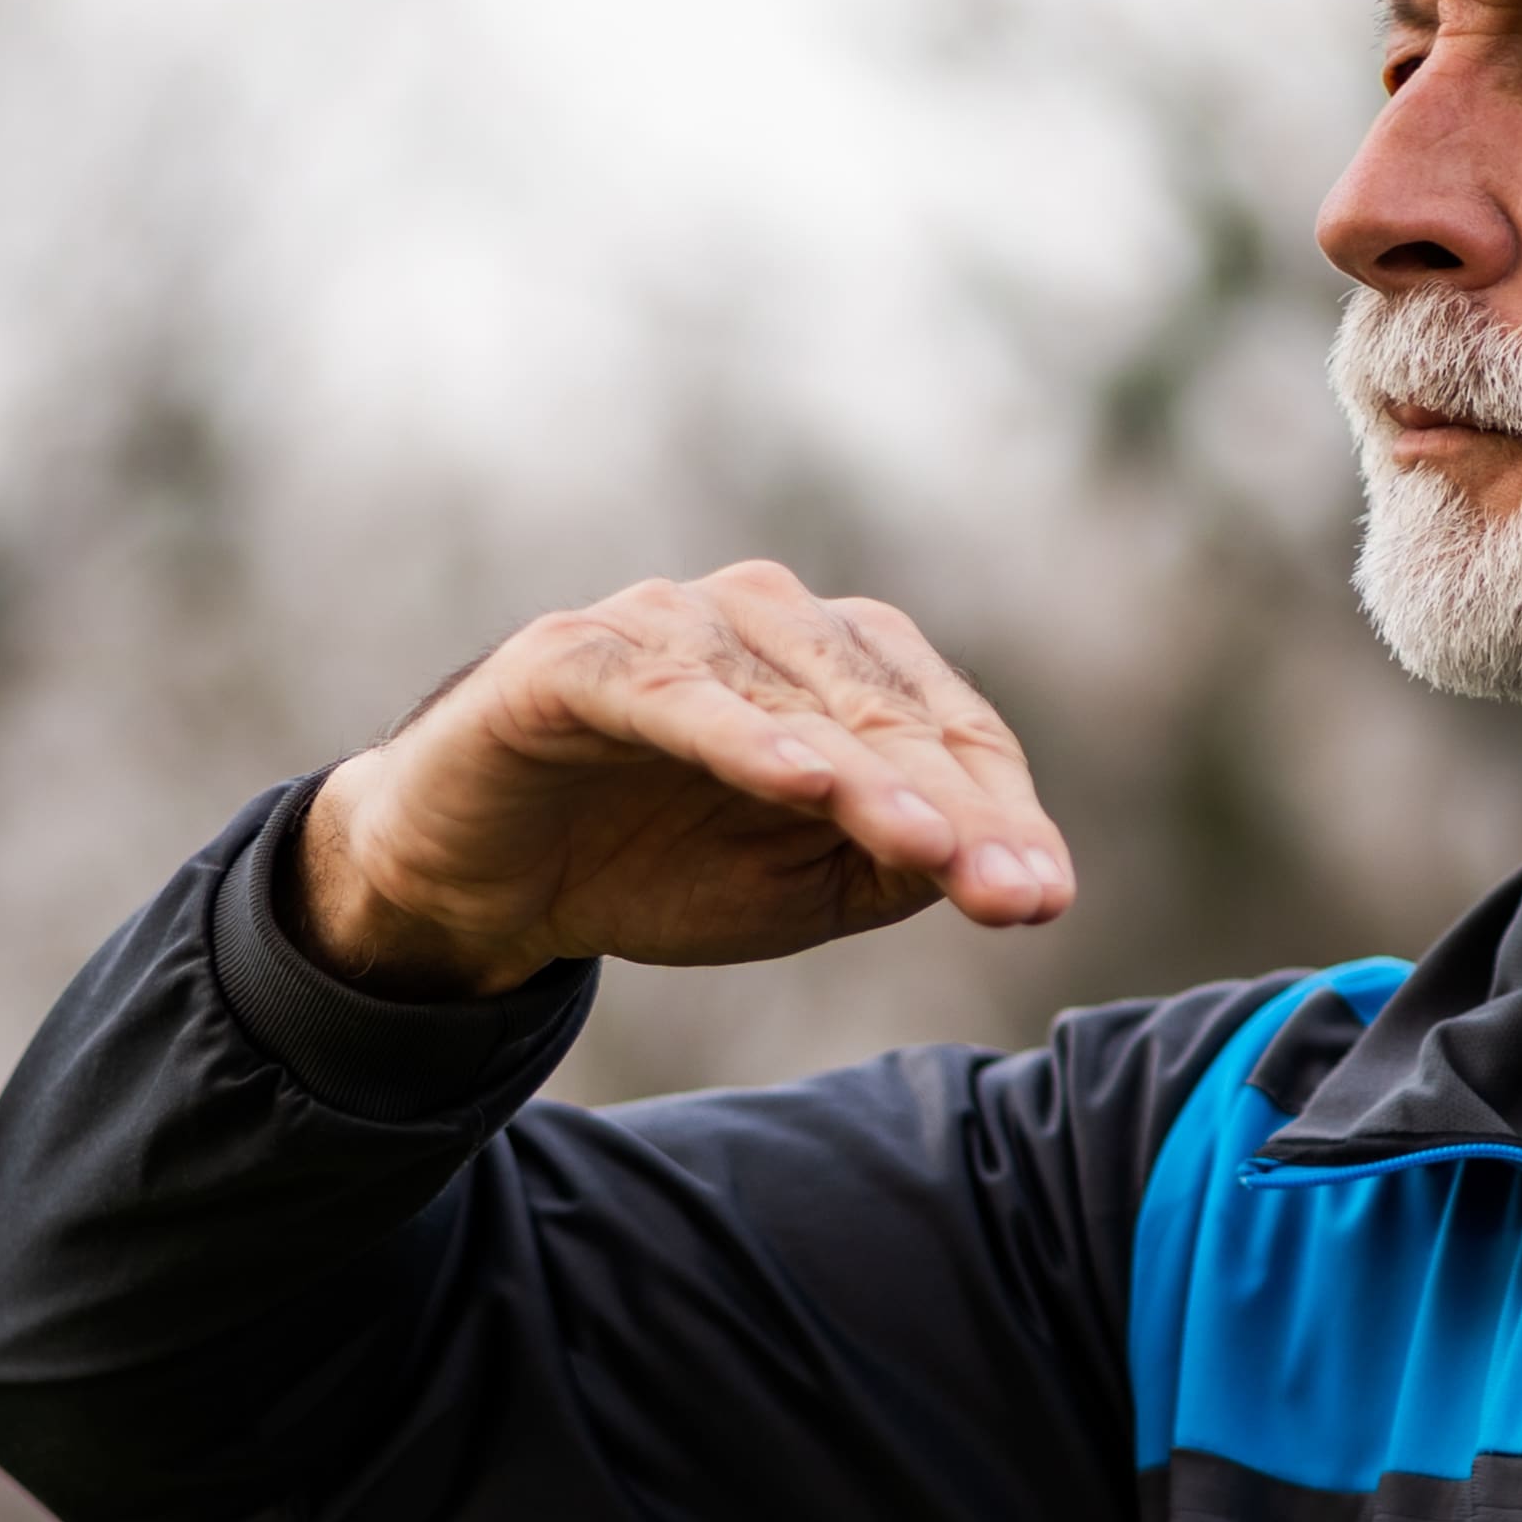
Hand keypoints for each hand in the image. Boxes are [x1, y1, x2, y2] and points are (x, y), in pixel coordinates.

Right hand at [294, 564, 1076, 999]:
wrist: (477, 880)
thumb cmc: (648, 863)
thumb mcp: (798, 886)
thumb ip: (899, 867)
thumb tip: (1019, 877)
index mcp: (836, 664)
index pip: (947, 730)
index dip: (1003, 813)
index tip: (1044, 901)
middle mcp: (764, 620)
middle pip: (888, 712)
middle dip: (959, 810)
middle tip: (1013, 896)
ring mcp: (667, 628)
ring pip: (793, 699)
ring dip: (868, 776)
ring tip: (928, 847)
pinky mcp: (574, 659)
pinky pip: (671, 693)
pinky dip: (736, 733)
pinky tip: (798, 779)